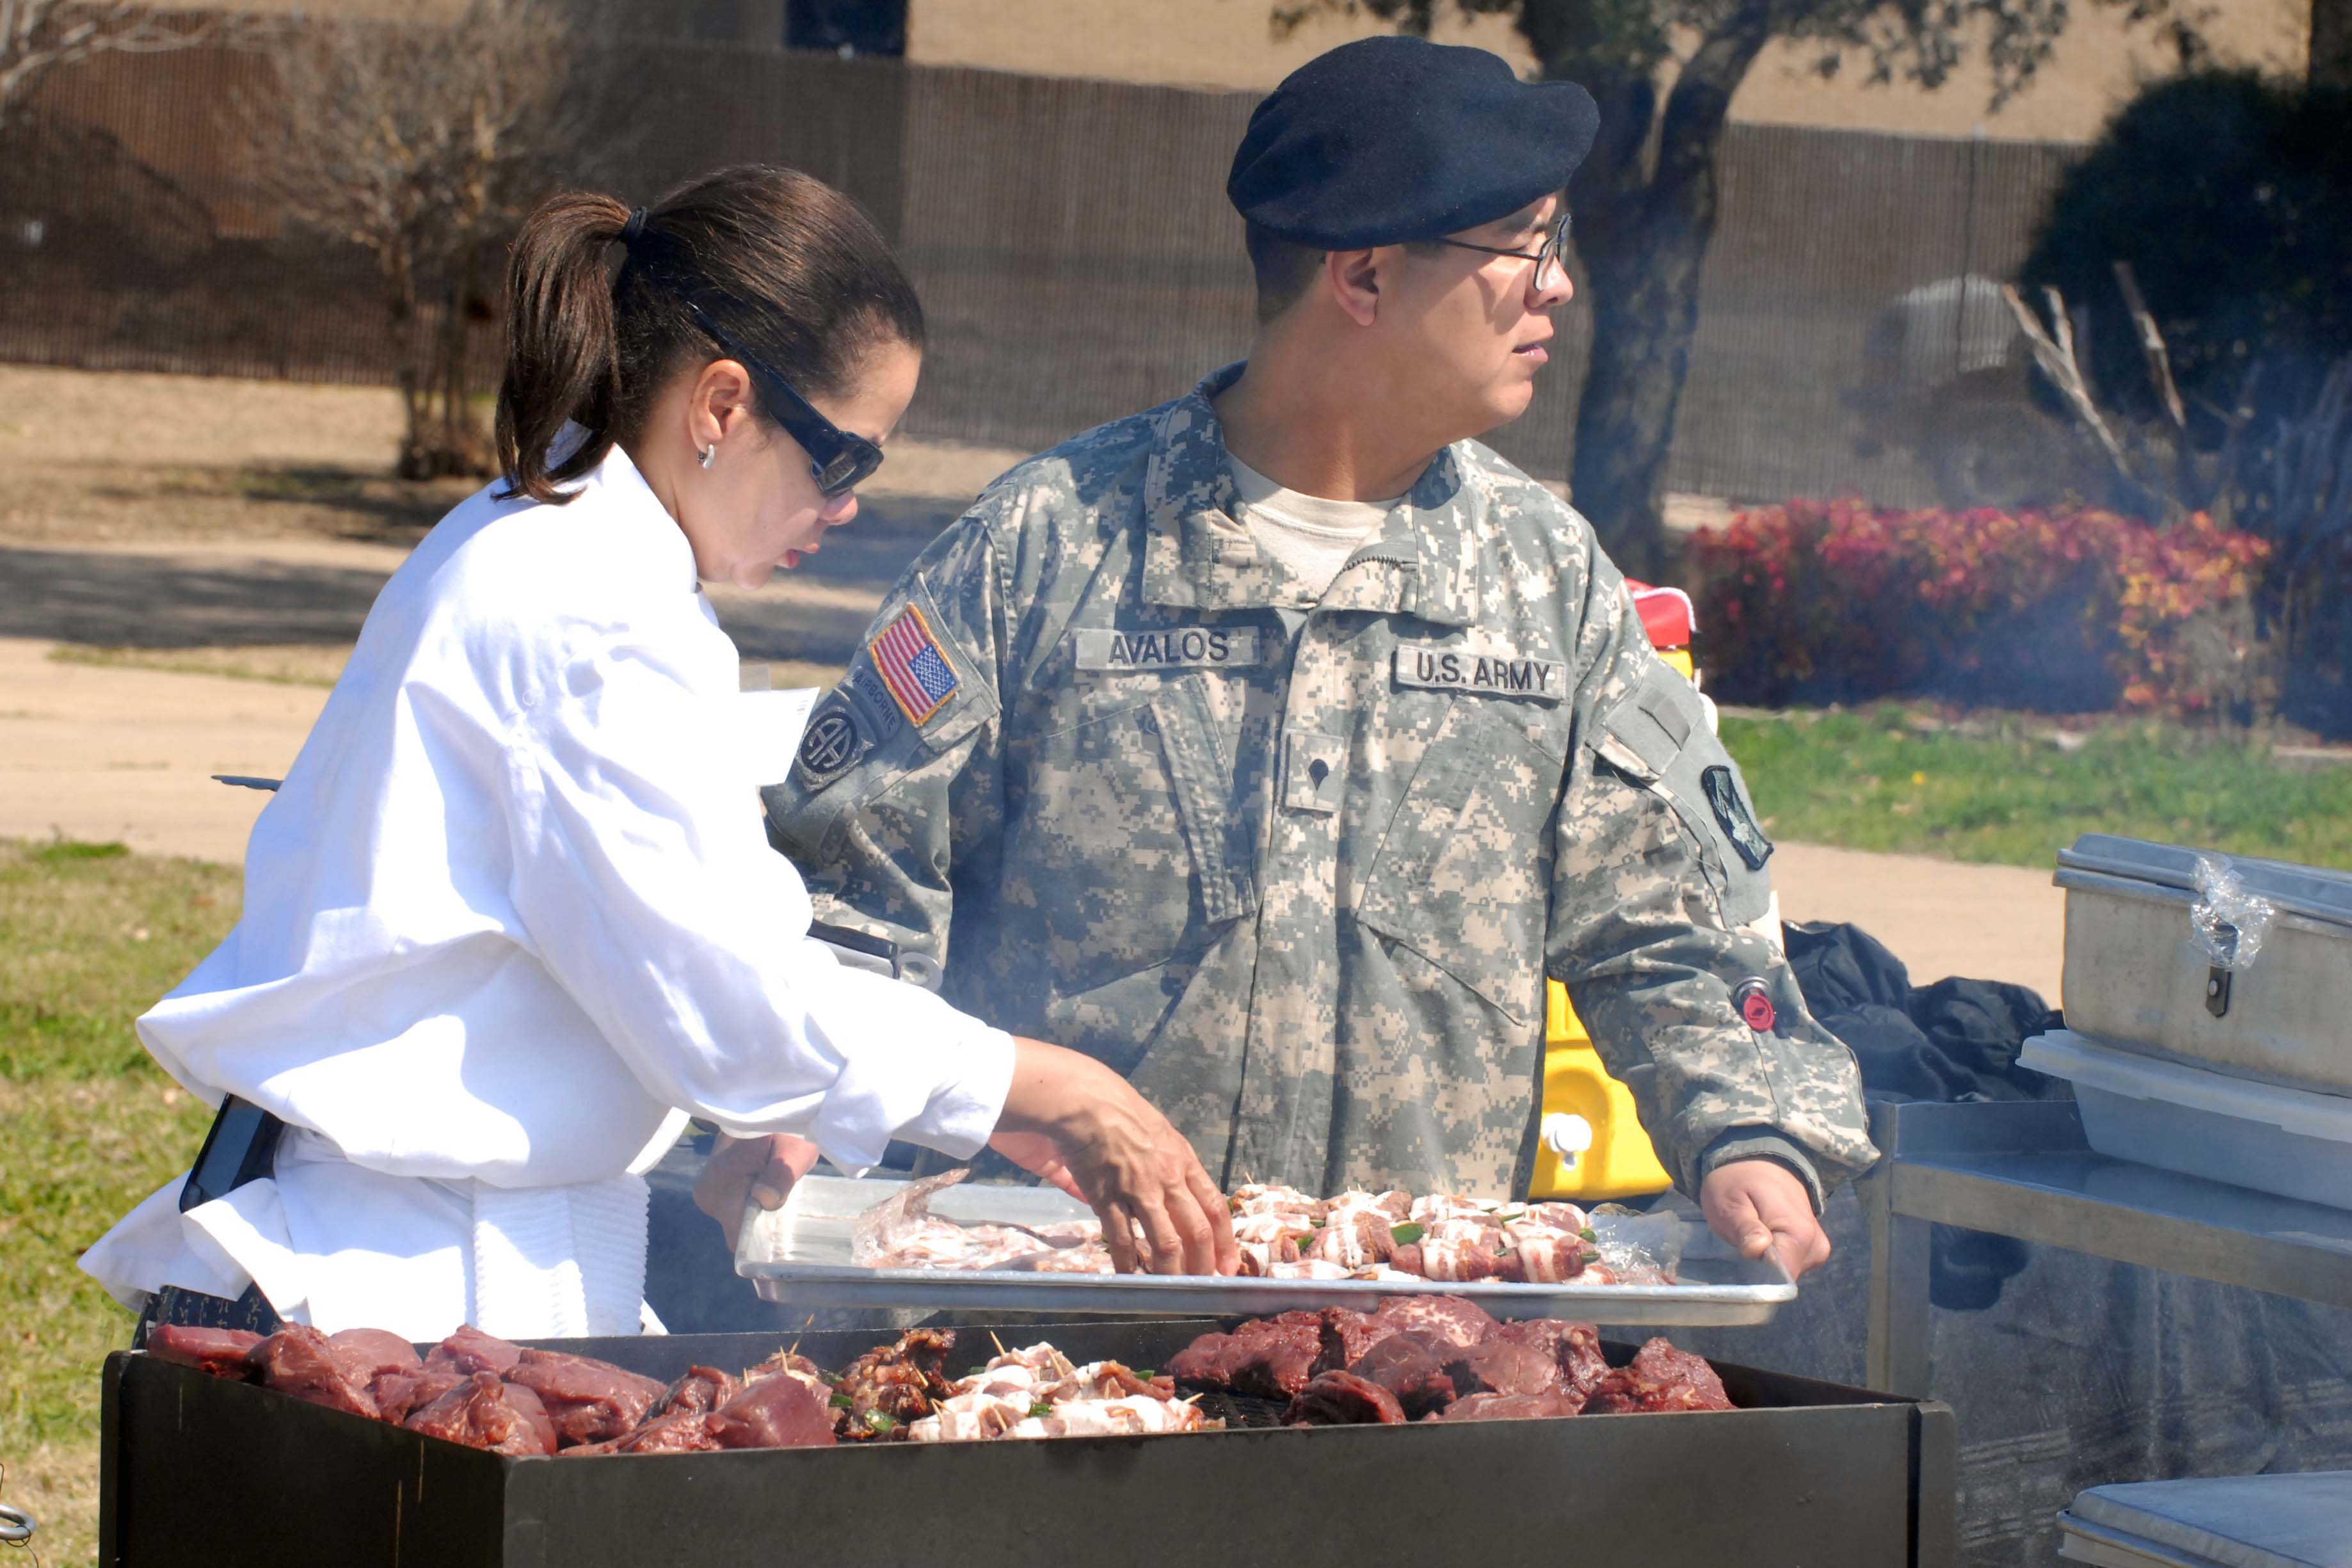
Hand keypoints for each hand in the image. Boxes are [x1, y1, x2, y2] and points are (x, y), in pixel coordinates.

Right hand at [693, 1132, 820, 1250]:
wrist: (770, 1104)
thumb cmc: (785, 1126)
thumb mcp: (793, 1150)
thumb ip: (779, 1176)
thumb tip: (764, 1201)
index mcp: (719, 1187)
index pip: (736, 1237)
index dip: (762, 1238)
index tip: (784, 1227)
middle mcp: (707, 1195)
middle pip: (738, 1229)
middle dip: (764, 1219)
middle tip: (787, 1193)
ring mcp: (711, 1191)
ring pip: (739, 1218)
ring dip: (762, 1208)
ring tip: (781, 1183)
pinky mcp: (718, 1187)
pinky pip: (738, 1207)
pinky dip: (757, 1200)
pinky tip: (772, 1183)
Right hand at [991, 1038, 1237, 1277]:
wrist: (1085, 1101)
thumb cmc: (1120, 1110)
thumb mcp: (1158, 1131)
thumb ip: (1165, 1162)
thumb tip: (1161, 1189)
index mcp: (1184, 1160)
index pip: (1215, 1207)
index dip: (1225, 1240)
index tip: (1228, 1264)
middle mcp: (1169, 1179)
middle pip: (1197, 1231)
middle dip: (1204, 1265)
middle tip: (1205, 1286)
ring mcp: (1140, 1191)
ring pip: (1166, 1243)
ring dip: (1171, 1273)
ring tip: (1171, 1291)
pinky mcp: (1109, 1199)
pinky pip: (1122, 1240)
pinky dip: (1127, 1264)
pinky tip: (1128, 1278)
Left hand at [1700, 1158, 1831, 1280]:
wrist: (1757, 1160)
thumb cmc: (1738, 1180)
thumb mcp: (1730, 1201)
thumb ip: (1744, 1227)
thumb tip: (1757, 1250)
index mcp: (1799, 1233)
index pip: (1782, 1277)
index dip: (1758, 1277)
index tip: (1740, 1261)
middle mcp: (1816, 1244)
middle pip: (1784, 1278)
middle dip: (1759, 1269)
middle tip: (1739, 1244)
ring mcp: (1816, 1247)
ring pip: (1787, 1272)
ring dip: (1764, 1263)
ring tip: (1747, 1239)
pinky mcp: (1811, 1247)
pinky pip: (1790, 1263)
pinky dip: (1772, 1258)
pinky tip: (1759, 1242)